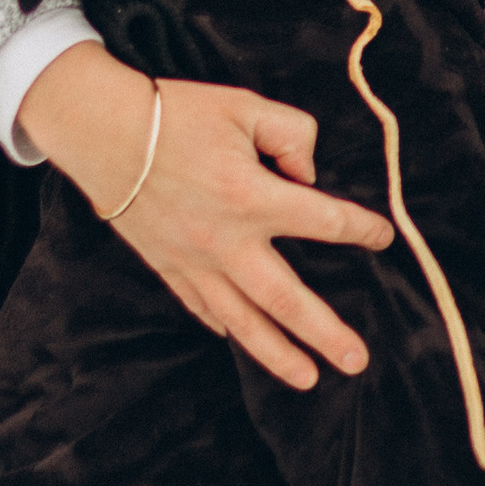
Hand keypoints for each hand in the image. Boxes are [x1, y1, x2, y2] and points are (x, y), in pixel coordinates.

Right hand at [22, 42, 390, 388]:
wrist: (102, 132)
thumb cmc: (176, 114)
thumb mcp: (246, 106)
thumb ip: (293, 135)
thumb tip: (309, 177)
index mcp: (252, 195)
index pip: (324, 221)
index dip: (360, 230)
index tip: (382, 238)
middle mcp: (227, 240)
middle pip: (287, 299)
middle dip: (325, 333)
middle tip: (357, 361)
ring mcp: (194, 261)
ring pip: (243, 320)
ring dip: (278, 354)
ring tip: (309, 379)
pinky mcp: (168, 266)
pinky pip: (202, 307)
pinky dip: (226, 327)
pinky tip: (243, 341)